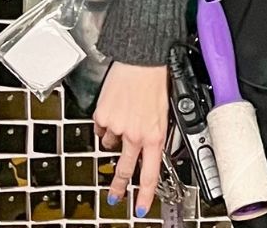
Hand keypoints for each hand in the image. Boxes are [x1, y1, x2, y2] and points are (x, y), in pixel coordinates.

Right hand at [92, 61, 170, 215]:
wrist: (141, 60)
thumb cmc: (156, 80)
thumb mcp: (164, 110)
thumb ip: (155, 131)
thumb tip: (150, 143)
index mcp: (154, 134)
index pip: (150, 172)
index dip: (145, 194)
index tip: (140, 207)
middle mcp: (135, 134)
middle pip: (125, 169)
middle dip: (119, 186)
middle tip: (115, 196)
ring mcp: (116, 127)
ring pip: (112, 144)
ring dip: (116, 137)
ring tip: (125, 117)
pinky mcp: (102, 117)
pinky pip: (102, 128)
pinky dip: (107, 123)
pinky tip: (116, 109)